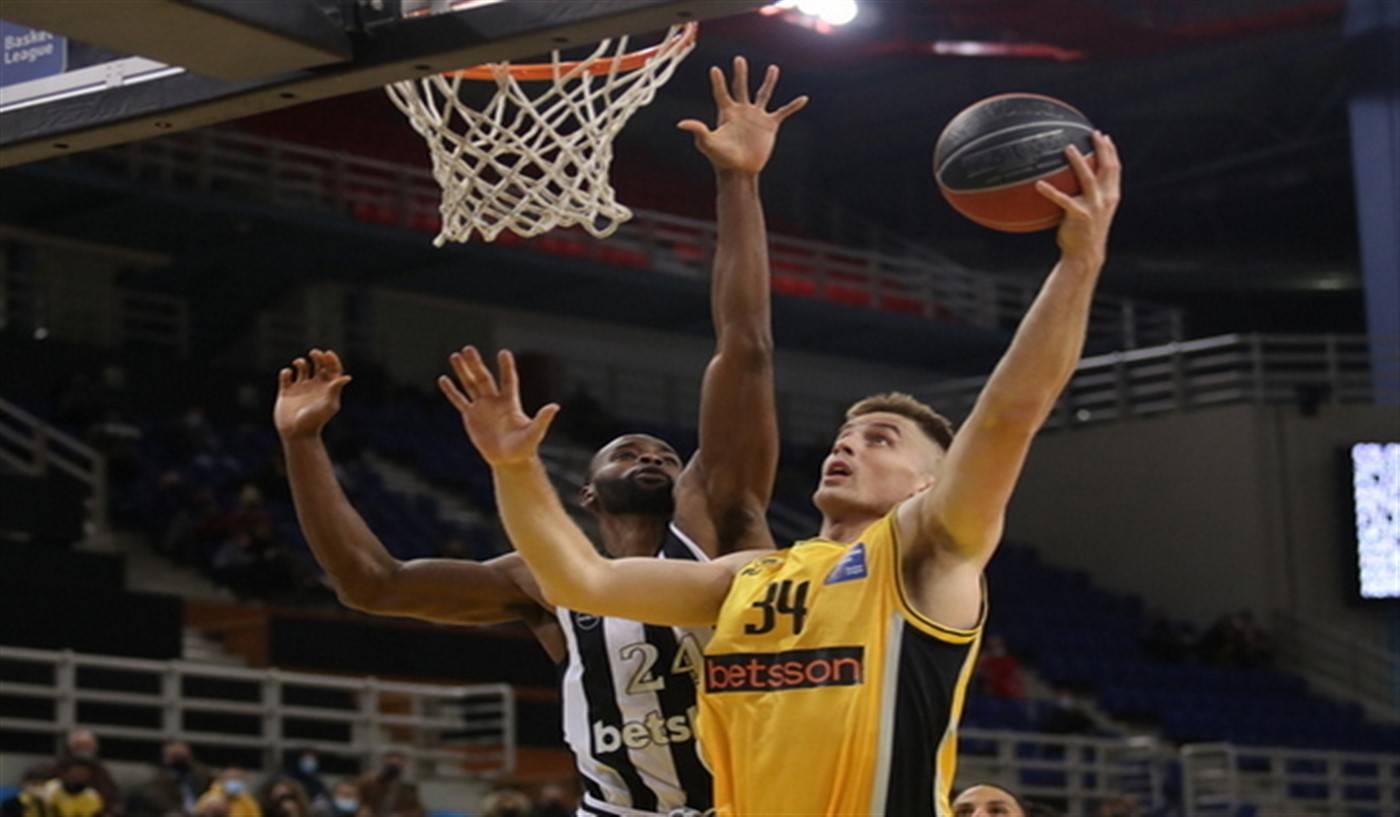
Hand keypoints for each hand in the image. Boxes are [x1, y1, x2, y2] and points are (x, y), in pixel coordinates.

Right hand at [274, 349, 351, 439]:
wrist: (297, 433)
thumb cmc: (315, 421)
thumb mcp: (328, 405)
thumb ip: (335, 389)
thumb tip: (346, 377)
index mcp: (327, 389)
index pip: (333, 370)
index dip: (332, 360)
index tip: (327, 353)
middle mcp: (315, 387)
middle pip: (319, 366)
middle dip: (318, 357)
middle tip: (314, 353)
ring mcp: (300, 389)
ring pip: (302, 368)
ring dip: (301, 362)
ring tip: (299, 364)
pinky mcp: (286, 392)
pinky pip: (286, 377)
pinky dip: (286, 372)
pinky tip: (288, 375)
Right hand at [438, 346, 559, 467]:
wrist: (509, 460)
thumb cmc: (524, 448)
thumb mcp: (534, 433)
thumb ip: (543, 419)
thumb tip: (555, 406)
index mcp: (510, 402)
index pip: (508, 380)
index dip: (506, 367)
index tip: (503, 352)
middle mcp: (495, 401)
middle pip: (484, 378)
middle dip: (476, 364)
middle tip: (468, 348)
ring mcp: (482, 407)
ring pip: (470, 385)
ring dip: (463, 371)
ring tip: (455, 356)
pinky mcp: (470, 417)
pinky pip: (459, 401)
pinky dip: (451, 391)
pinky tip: (443, 379)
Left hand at [677, 56, 808, 174]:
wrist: (740, 172)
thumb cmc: (721, 159)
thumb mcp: (708, 144)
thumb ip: (698, 131)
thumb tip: (681, 123)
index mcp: (727, 113)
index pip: (721, 93)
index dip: (718, 81)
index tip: (714, 69)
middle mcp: (742, 112)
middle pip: (741, 87)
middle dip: (740, 73)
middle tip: (739, 59)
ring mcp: (756, 117)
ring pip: (763, 94)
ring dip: (769, 82)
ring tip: (773, 68)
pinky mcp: (770, 126)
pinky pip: (784, 112)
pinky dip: (793, 106)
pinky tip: (803, 99)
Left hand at [1036, 130, 1121, 265]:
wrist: (1085, 255)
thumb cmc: (1084, 232)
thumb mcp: (1093, 211)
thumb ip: (1089, 195)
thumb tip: (1072, 180)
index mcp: (1111, 196)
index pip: (1115, 169)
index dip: (1110, 151)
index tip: (1104, 136)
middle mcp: (1106, 199)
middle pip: (1107, 167)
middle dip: (1102, 149)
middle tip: (1093, 133)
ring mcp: (1094, 207)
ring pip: (1088, 178)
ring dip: (1079, 162)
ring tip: (1068, 148)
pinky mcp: (1080, 216)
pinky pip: (1063, 200)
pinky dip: (1050, 191)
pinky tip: (1038, 184)